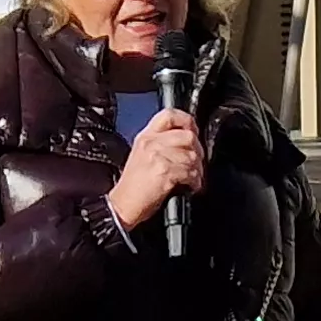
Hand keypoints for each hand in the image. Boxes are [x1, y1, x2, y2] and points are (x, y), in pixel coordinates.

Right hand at [107, 109, 202, 231]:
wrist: (122, 205)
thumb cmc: (133, 186)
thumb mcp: (141, 155)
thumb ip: (160, 143)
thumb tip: (186, 141)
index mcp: (145, 136)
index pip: (169, 115)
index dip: (187, 121)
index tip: (194, 132)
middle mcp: (151, 143)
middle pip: (187, 136)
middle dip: (198, 150)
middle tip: (197, 161)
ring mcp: (158, 157)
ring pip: (192, 155)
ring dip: (198, 169)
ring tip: (194, 177)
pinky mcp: (164, 172)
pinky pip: (190, 172)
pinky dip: (195, 181)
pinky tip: (191, 186)